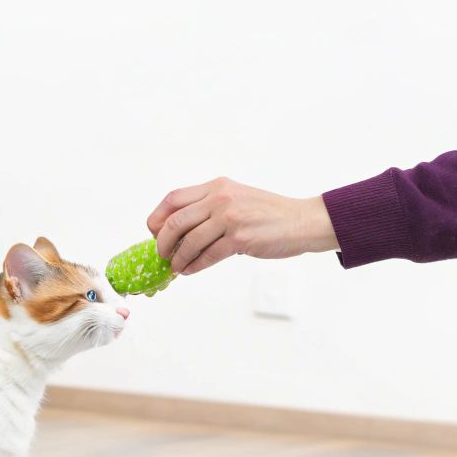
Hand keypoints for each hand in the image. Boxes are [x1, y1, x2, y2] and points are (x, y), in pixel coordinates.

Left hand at [146, 178, 339, 275]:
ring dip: (178, 258)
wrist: (301, 220)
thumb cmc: (270, 213)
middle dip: (162, 242)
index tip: (155, 233)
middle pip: (176, 221)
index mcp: (218, 186)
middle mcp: (221, 198)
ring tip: (176, 267)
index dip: (158, 217)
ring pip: (189, 241)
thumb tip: (181, 230)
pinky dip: (194, 265)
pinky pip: (208, 255)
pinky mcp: (240, 238)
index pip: (174, 198)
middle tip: (162, 254)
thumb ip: (212, 207)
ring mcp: (230, 217)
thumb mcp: (237, 198)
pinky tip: (190, 270)